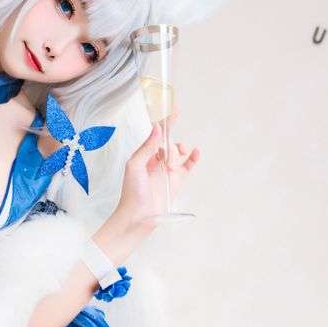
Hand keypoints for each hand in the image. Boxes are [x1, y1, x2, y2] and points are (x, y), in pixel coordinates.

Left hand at [115, 108, 200, 233]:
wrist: (139, 216)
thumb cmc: (132, 192)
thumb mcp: (135, 165)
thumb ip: (147, 147)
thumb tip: (157, 128)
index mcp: (144, 155)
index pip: (156, 135)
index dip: (165, 123)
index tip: (173, 110)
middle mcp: (156, 161)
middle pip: (168, 142)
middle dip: (170, 144)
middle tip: (166, 157)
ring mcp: (168, 170)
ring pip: (178, 152)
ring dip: (178, 152)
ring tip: (171, 165)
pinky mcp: (177, 181)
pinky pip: (188, 166)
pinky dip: (194, 158)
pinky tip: (196, 152)